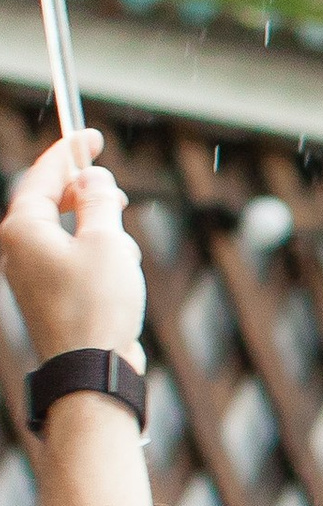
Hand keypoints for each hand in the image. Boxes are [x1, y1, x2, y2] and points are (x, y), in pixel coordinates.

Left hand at [1, 131, 143, 368]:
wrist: (91, 370)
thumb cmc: (97, 306)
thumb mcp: (108, 241)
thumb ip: (99, 203)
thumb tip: (92, 179)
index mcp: (22, 229)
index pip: (42, 175)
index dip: (68, 152)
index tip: (90, 135)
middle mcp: (18, 249)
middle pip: (47, 202)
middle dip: (83, 192)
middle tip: (112, 186)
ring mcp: (32, 275)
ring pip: (63, 232)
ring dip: (95, 228)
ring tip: (123, 244)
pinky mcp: (50, 297)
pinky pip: (70, 259)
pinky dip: (95, 254)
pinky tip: (120, 270)